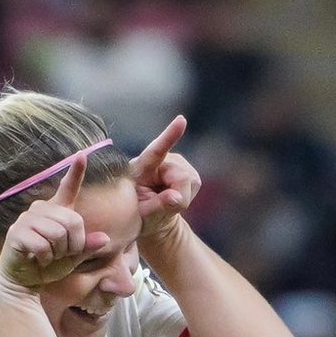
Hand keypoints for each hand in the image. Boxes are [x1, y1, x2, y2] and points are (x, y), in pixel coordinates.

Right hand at [0, 155, 107, 293]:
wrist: (23, 282)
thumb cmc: (48, 267)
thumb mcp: (73, 258)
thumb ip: (87, 248)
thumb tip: (105, 239)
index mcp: (56, 212)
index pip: (68, 189)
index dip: (76, 173)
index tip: (82, 155)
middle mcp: (40, 210)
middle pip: (73, 221)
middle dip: (73, 245)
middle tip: (59, 254)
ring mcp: (26, 220)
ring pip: (58, 233)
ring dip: (58, 252)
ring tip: (47, 256)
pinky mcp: (17, 233)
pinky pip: (44, 245)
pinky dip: (45, 258)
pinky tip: (37, 259)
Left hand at [131, 114, 200, 250]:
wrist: (149, 214)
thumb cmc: (140, 213)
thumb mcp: (144, 215)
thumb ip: (158, 206)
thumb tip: (176, 197)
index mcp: (140, 167)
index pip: (156, 151)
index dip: (169, 136)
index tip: (181, 121)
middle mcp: (160, 160)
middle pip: (181, 177)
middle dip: (179, 195)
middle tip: (163, 204)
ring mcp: (176, 162)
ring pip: (190, 180)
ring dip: (182, 195)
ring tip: (165, 198)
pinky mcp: (188, 169)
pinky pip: (195, 183)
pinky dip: (187, 194)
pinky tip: (173, 194)